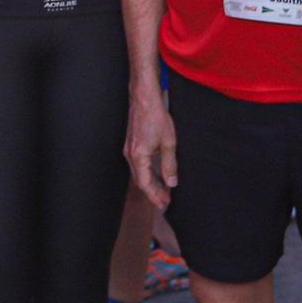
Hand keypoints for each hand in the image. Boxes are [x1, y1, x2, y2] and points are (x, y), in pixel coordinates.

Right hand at [124, 87, 179, 209]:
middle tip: (165, 201)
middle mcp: (130, 155)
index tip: (164, 204)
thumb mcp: (168, 142)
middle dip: (153, 192)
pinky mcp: (132, 144)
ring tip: (164, 190)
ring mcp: (129, 149)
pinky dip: (148, 173)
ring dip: (151, 183)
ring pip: (139, 173)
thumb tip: (171, 182)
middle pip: (140, 180)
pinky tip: (157, 174)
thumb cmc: (155, 116)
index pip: (145, 183)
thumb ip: (169, 164)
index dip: (154, 196)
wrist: (144, 98)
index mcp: (138, 157)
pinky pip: (138, 164)